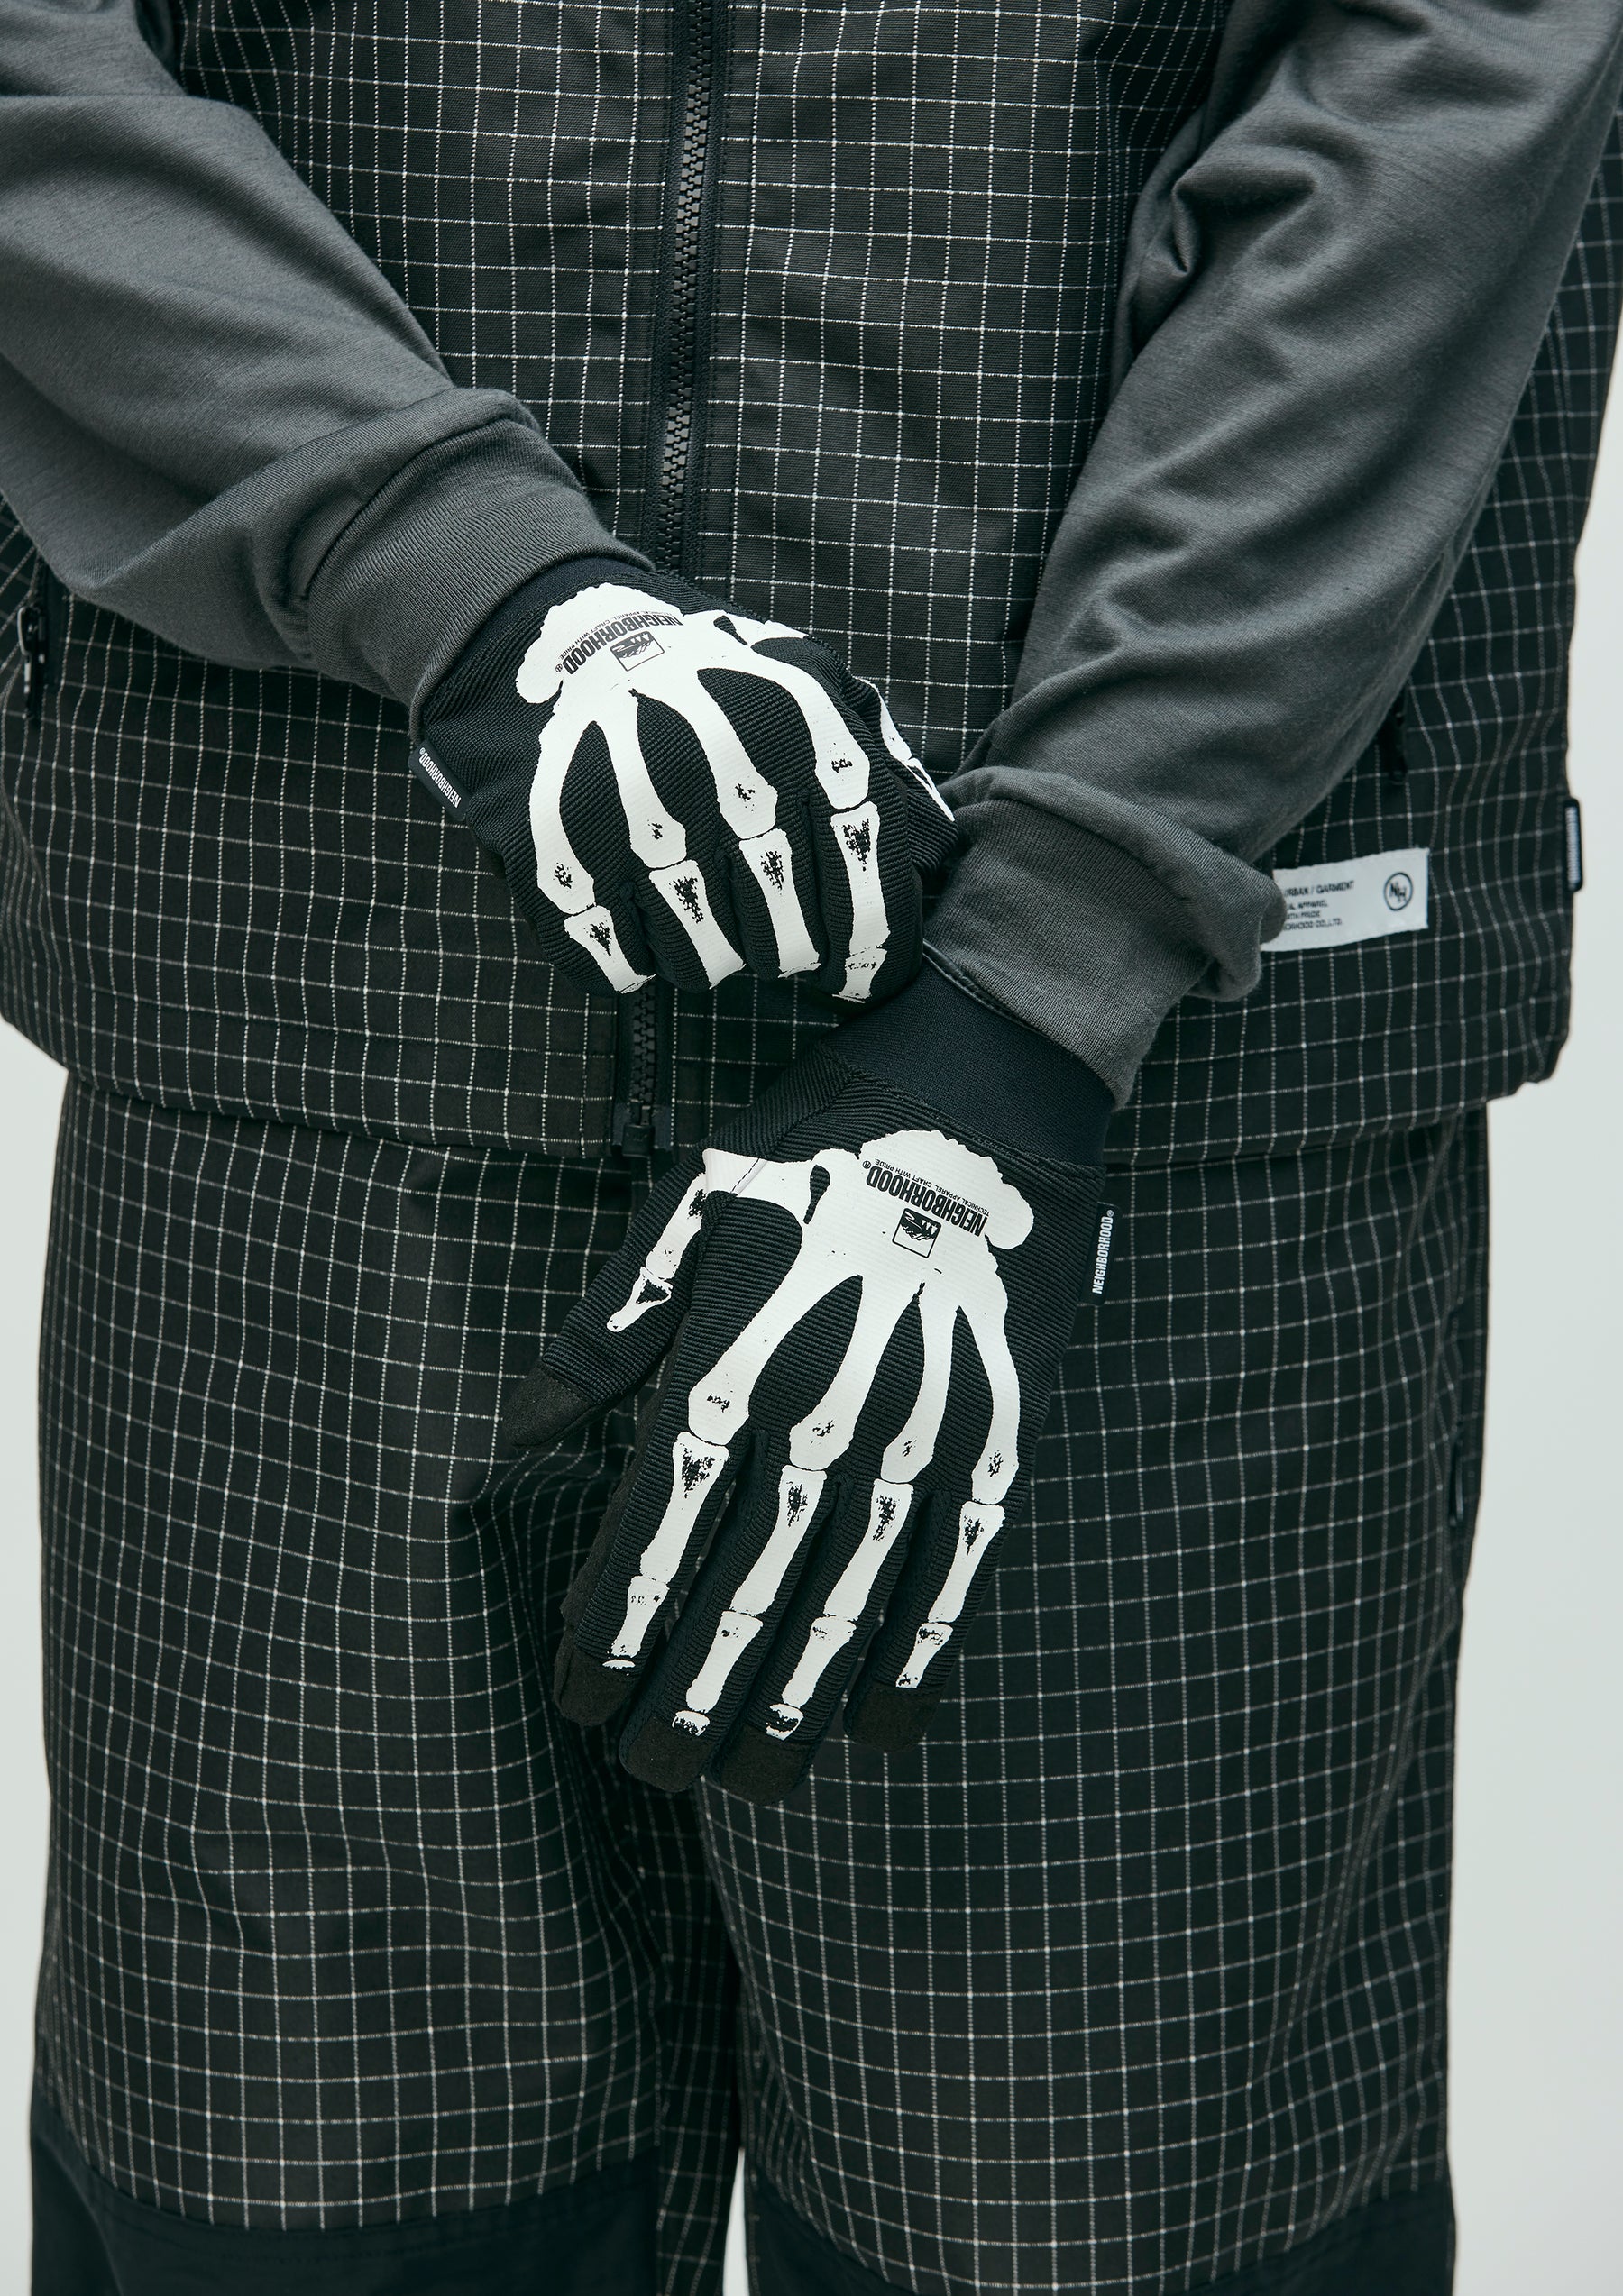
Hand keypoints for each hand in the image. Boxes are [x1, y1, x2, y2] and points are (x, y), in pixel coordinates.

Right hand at [416, 560, 956, 1001]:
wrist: (562, 645)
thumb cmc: (716, 688)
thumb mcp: (813, 685)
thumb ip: (882, 760)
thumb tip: (940, 852)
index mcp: (796, 734)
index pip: (862, 890)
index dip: (873, 955)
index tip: (864, 979)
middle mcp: (717, 775)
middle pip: (787, 944)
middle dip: (793, 956)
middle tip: (779, 937)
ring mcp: (631, 821)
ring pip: (704, 965)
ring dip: (712, 953)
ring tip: (702, 899)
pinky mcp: (557, 860)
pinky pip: (621, 966)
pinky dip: (636, 952)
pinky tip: (637, 898)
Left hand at [501, 968, 1110, 1803]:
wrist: (989, 1089)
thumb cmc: (820, 1143)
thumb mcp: (689, 1202)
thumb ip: (605, 1327)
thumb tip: (519, 1433)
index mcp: (729, 1359)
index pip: (650, 1531)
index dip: (611, 1629)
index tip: (580, 1701)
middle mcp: (818, 1415)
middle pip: (740, 1591)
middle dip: (688, 1697)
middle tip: (651, 1775)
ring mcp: (918, 1434)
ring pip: (840, 1608)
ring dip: (790, 1707)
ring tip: (751, 1788)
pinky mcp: (998, 1435)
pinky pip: (957, 1576)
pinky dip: (918, 1661)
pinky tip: (878, 1728)